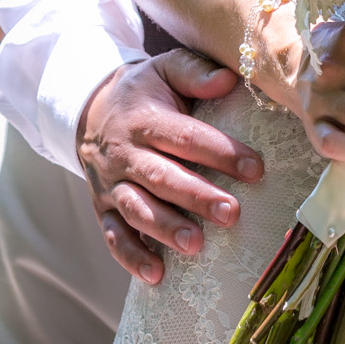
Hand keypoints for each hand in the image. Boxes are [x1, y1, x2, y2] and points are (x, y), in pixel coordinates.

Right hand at [77, 50, 262, 284]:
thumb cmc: (144, 91)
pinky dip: (131, 257)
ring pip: (137, 210)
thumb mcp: (165, 69)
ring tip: (196, 245)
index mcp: (144, 120)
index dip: (220, 153)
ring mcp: (111, 184)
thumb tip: (230, 79)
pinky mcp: (102, 208)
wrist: (89, 109)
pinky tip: (156, 274)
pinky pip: (113, 236)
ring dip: (166, 229)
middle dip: (197, 197)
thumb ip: (195, 73)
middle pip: (162, 178)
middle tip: (232, 214)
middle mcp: (124, 154)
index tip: (255, 168)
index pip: (185, 138)